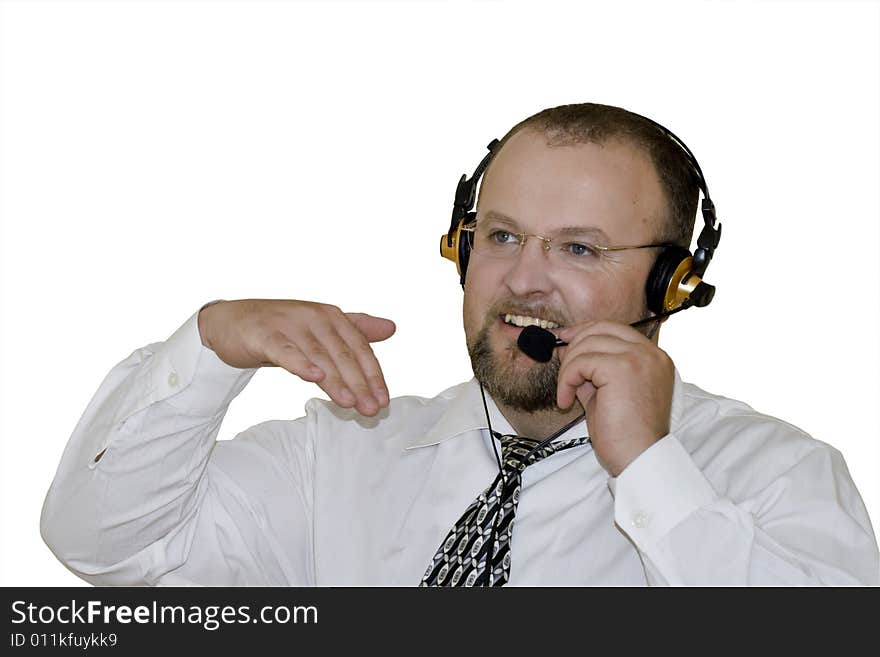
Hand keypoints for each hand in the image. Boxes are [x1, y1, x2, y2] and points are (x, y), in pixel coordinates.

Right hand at [198, 299, 395, 416]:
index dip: (373, 375)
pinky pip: (285, 351)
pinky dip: (300, 363)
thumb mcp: (321, 328)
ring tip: (350, 403)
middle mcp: (314, 316)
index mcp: (331, 316)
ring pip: (319, 356)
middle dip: (360, 384)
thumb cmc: (281, 328)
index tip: (383, 400)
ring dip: (336, 381)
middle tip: (371, 410)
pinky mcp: (264, 334)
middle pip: (343, 354)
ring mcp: (289, 324)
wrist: (231, 322)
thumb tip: (392, 328)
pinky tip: (314, 378)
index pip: (359, 348)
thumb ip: (356, 329)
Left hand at [554, 320, 673, 476]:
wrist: (638, 459)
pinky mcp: (622, 368)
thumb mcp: (609, 393)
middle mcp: (651, 353)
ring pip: (587, 344)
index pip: (615, 329)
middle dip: (574, 344)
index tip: (565, 341)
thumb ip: (595, 370)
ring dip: (568, 369)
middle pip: (601, 328)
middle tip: (560, 367)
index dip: (586, 333)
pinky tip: (566, 402)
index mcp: (654, 358)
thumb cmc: (625, 435)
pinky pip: (581, 362)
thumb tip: (568, 351)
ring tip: (567, 395)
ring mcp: (639, 358)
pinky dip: (566, 380)